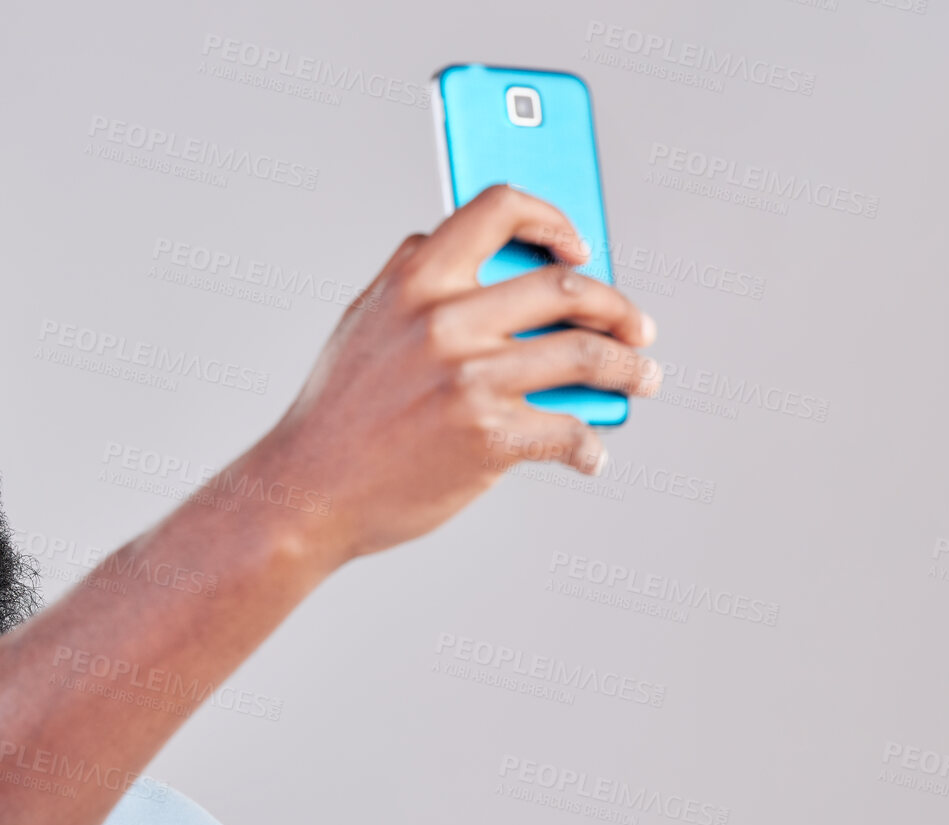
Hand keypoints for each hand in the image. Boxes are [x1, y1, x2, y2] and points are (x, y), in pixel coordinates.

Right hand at [255, 184, 659, 566]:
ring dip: (629, 368)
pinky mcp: (490, 438)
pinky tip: (591, 451)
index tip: (579, 245)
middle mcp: (448, 322)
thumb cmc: (336, 413)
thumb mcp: (361, 321)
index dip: (553, 219)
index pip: (500, 209)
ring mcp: (472, 380)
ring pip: (587, 355)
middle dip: (619, 307)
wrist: (307, 492)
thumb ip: (412, 276)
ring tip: (641, 377)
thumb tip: (477, 248)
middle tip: (636, 327)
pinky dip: (591, 445)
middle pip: (568, 288)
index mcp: (416, 281)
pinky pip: (569, 431)